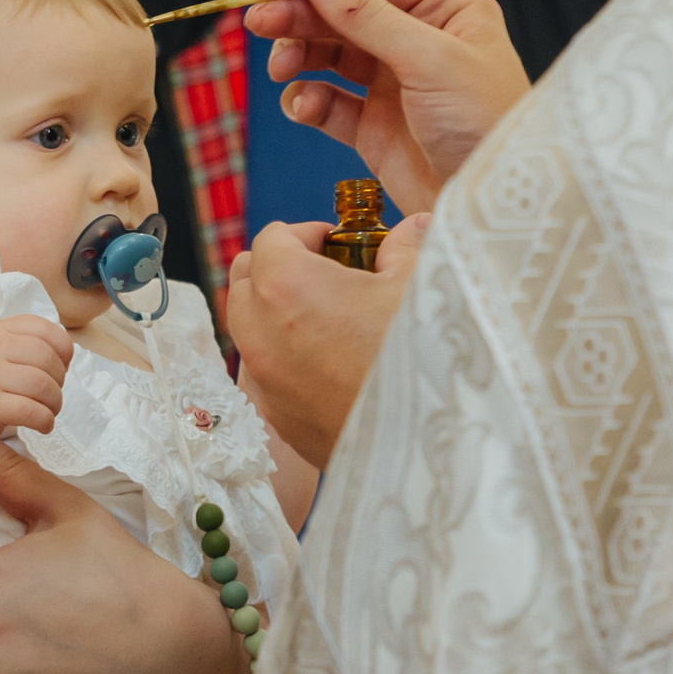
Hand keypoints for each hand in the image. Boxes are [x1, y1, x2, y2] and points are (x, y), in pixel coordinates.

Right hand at [0, 315, 71, 455]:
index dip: (62, 347)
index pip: (41, 327)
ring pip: (42, 385)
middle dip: (59, 379)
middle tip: (52, 395)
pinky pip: (32, 411)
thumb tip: (64, 350)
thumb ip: (18, 345)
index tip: (61, 366)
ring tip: (49, 411)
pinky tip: (43, 426)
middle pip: (46, 357)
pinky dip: (46, 420)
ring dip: (55, 402)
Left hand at [226, 213, 429, 466]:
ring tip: (329, 314)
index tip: (339, 242)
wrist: (426, 446)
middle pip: (245, 277)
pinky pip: (265, 369)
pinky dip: (284, 353)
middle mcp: (259, 330)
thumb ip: (408, 247)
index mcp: (286, 285)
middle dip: (279, 266)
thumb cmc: (423, 356)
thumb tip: (413, 227)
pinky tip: (332, 359)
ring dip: (275, 309)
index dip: (307, 233)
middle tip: (328, 271)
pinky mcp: (277, 414)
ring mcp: (264, 377)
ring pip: (246, 325)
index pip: (272, 237)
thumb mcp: (423, 285)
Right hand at [244, 0, 530, 211]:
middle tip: (256, 22)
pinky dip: (308, 100)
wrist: (491, 208)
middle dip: (297, 13)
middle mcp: (418, 38)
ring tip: (281, 69)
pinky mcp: (374, 126)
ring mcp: (394, 82)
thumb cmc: (485, 125)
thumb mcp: (429, 60)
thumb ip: (366, 15)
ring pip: (328, 53)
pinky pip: (328, 101)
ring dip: (298, 55)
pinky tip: (303, 107)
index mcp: (445, 7)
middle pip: (341, 9)